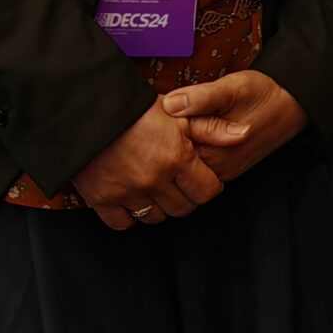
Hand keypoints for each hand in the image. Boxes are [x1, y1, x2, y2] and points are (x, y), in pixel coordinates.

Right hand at [70, 98, 222, 230]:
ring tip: (157, 187)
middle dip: (186, 196)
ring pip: (156, 217)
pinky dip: (130, 214)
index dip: (208, 185)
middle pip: (183, 207)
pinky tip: (133, 197)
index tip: (201, 178)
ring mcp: (127, 192)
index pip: (207, 192)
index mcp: (177, 158)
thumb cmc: (136, 109)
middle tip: (179, 182)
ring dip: (160, 206)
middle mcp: (154, 180)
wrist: (88, 111)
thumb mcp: (179, 113)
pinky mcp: (102, 199)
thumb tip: (244, 134)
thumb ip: (213, 128)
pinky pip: (124, 223)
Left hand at [162, 69, 306, 183]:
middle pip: (176, 154)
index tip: (162, 106)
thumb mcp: (233, 88)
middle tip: (171, 109)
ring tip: (187, 118)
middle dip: (169, 133)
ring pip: (187, 159)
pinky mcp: (227, 168)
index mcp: (212, 149)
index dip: (162, 122)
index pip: (169, 142)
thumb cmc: (265, 93)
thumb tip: (169, 104)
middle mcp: (215, 166)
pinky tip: (200, 128)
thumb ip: (201, 97)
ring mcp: (221, 170)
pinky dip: (196, 145)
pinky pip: (201, 160)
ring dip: (182, 140)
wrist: (293, 105)